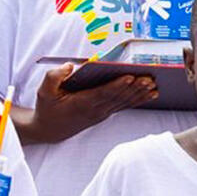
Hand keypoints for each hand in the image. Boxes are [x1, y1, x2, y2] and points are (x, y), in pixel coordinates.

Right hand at [25, 65, 157, 144]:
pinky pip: (124, 106)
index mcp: (80, 103)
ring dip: (140, 94)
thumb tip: (69, 66)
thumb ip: (53, 77)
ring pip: (124, 102)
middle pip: (118, 97)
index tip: (129, 77)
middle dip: (134, 88)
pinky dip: (139, 100)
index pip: (102, 93)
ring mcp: (101, 113)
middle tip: (148, 79)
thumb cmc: (48, 108)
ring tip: (153, 85)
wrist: (50, 130)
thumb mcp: (43, 92)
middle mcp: (94, 109)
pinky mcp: (105, 114)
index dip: (116, 85)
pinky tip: (151, 94)